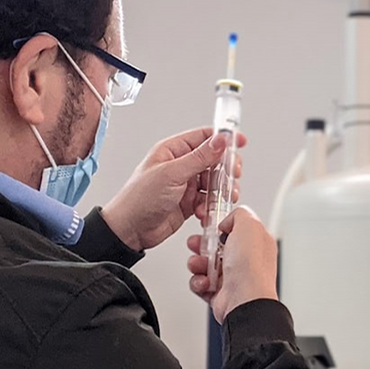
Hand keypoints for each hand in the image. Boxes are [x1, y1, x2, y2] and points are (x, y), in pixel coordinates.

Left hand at [101, 128, 245, 251]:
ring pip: (215, 181)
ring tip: (219, 198)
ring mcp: (186, 184)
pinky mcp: (190, 202)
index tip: (240, 143)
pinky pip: (209, 200)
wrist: (129, 230)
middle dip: (226, 169)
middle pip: (215, 160)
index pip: (204, 137)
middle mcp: (181, 165)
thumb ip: (199, 157)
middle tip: (232, 177)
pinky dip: (211, 206)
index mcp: (173, 150)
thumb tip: (220, 140)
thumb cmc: (139, 199)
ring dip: (220, 191)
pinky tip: (204, 212)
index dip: (223, 139)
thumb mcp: (172, 174)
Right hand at [186, 207, 277, 322]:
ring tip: (199, 265)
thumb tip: (228, 221)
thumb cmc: (251, 267)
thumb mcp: (249, 225)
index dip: (220, 226)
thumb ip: (239, 214)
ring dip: (197, 263)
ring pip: (206, 264)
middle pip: (217, 246)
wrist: (244, 300)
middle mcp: (246, 260)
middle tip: (197, 244)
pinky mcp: (221, 292)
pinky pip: (201, 283)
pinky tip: (205, 282)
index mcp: (256, 242)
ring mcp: (233, 276)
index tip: (209, 225)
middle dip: (202, 244)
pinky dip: (198, 282)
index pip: (235, 228)